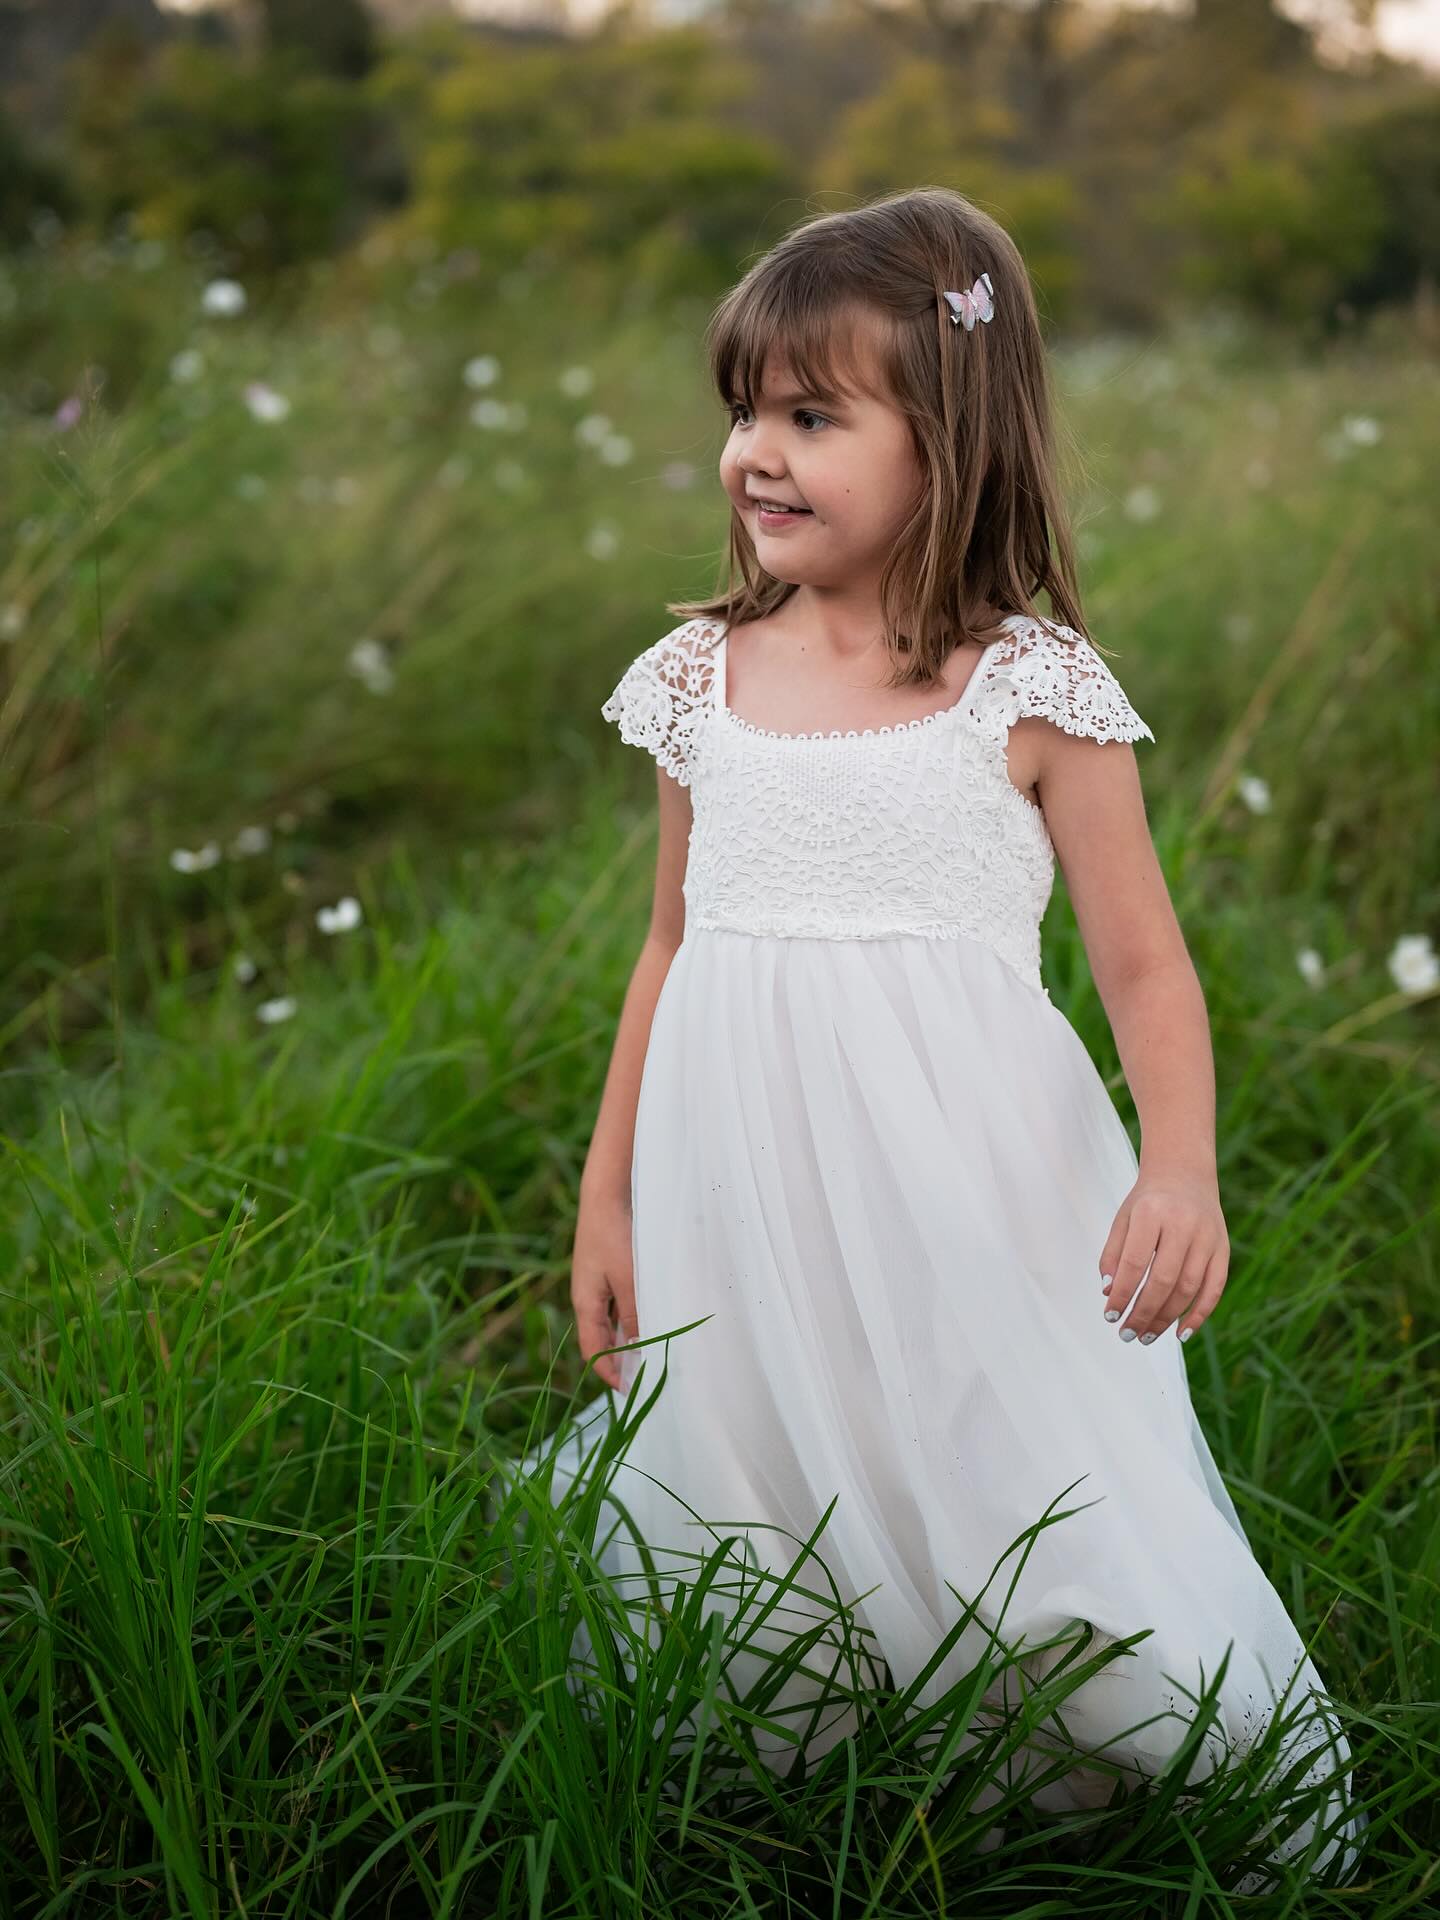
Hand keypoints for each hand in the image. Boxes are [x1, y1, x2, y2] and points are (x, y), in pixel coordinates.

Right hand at [570, 1190, 637, 1390]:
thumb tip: (638, 1348)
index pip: (593, 1351)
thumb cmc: (614, 1235)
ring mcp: (600, 1283)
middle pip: (603, 1339)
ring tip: (656, 1352)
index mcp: (585, 1303)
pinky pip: (622, 1304)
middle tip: (648, 1376)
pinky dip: (635, 1317)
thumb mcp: (628, 1279)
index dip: (609, 1374)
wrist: (607, 1193)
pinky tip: (654, 1317)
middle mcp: (590, 1297)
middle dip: (622, 1360)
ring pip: (615, 1321)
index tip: (632, 1391)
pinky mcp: (611, 1269)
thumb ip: (634, 1314)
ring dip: (631, 1338)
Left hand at [1098, 1166, 1228, 1345]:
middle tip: (1127, 1334)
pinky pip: (1214, 1288)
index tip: (1110, 1316)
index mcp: (1151, 1212)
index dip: (1122, 1294)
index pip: (1134, 1263)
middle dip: (1143, 1312)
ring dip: (1167, 1318)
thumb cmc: (1147, 1201)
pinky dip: (1200, 1314)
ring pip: (1189, 1288)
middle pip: (1163, 1280)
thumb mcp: (1123, 1218)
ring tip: (1146, 1336)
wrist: (1184, 1173)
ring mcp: (1207, 1236)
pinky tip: (1181, 1334)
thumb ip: (1113, 1255)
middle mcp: (1182, 1224)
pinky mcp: (1223, 1248)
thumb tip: (1110, 1294)